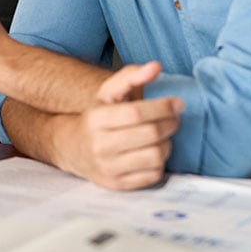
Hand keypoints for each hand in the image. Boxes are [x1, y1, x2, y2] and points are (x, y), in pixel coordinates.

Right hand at [51, 63, 183, 189]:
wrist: (74, 149)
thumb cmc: (97, 118)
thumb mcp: (107, 94)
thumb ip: (130, 76)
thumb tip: (156, 66)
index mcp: (96, 119)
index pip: (136, 113)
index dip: (162, 107)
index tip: (176, 103)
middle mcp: (100, 145)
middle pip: (150, 134)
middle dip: (170, 124)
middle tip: (174, 118)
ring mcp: (108, 167)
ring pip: (155, 156)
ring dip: (167, 144)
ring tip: (162, 136)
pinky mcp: (118, 185)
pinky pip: (153, 175)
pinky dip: (160, 162)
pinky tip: (153, 152)